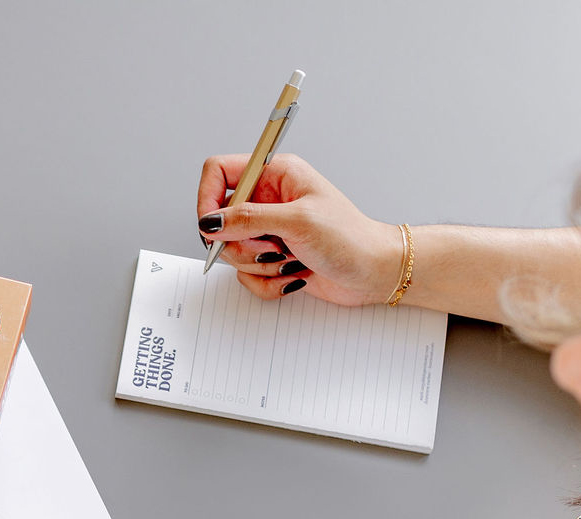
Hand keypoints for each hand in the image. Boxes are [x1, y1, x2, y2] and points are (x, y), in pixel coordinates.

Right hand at [197, 152, 401, 306]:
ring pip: (234, 253)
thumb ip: (248, 219)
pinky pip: (248, 276)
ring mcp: (268, 231)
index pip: (219, 172)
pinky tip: (294, 274)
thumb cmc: (349, 238)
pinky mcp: (272, 258)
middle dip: (243, 245)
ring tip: (290, 260)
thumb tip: (211, 222)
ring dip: (260, 266)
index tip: (214, 227)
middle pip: (222, 222)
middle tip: (272, 247)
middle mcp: (268, 200)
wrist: (372, 272)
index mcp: (275, 174)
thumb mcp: (297, 221)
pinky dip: (268, 283)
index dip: (208, 199)